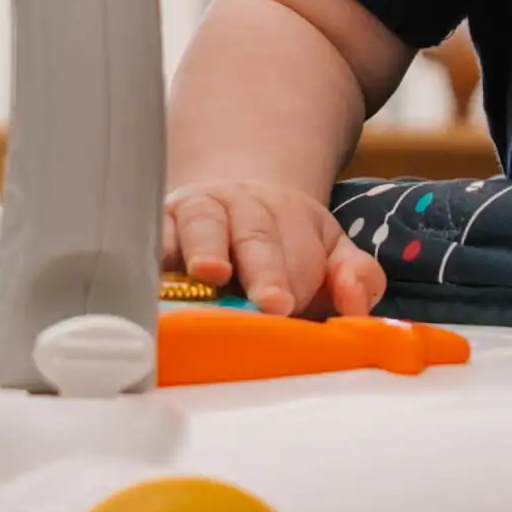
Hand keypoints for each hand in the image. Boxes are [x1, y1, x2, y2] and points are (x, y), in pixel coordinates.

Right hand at [161, 171, 377, 317]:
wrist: (225, 211)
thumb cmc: (282, 249)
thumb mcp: (329, 254)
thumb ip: (356, 278)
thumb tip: (354, 298)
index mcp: (285, 213)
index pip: (294, 238)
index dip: (295, 270)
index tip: (289, 304)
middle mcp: (238, 207)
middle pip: (254, 234)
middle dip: (263, 267)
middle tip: (271, 303)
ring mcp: (193, 215)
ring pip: (202, 225)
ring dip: (207, 248)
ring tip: (211, 273)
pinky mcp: (157, 230)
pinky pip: (155, 238)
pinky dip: (155, 254)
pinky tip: (156, 278)